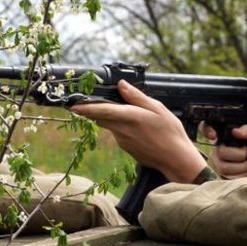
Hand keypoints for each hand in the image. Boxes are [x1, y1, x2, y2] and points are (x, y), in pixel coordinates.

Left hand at [70, 80, 206, 182]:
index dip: (85, 107)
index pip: (102, 110)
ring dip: (107, 116)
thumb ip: (137, 97)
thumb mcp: (158, 109)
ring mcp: (122, 141)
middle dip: (90, 109)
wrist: (175, 159)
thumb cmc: (170, 133)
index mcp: (131, 117)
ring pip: (108, 125)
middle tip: (82, 101)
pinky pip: (117, 133)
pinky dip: (118, 126)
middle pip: (100, 117)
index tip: (71, 105)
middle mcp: (123, 130)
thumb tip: (121, 85)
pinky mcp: (125, 148)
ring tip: (119, 109)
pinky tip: (134, 126)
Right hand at [201, 123, 246, 177]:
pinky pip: (228, 177)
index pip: (205, 128)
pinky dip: (242, 175)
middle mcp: (218, 149)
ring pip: (224, 167)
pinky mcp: (222, 176)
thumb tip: (236, 131)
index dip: (206, 130)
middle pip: (220, 152)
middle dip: (240, 154)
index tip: (213, 136)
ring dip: (243, 166)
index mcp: (224, 136)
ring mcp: (218, 163)